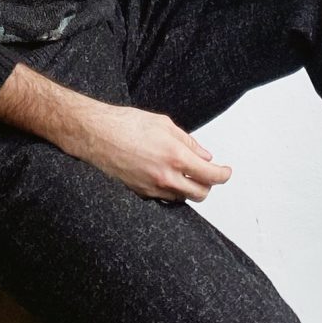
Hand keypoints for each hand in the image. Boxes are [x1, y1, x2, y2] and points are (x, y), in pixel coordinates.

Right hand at [73, 103, 233, 205]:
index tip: (226, 171)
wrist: (95, 135)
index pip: (211, 175)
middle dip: (208, 184)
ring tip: (184, 172)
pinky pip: (165, 198)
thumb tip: (204, 155)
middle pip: (201, 193)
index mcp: (175, 156)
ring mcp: (152, 188)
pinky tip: (166, 176)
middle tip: (207, 173)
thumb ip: (189, 141)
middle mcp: (165, 177)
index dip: (224, 175)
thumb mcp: (164, 124)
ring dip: (189, 188)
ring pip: (183, 198)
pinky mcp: (140, 193)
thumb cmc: (125, 125)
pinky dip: (171, 190)